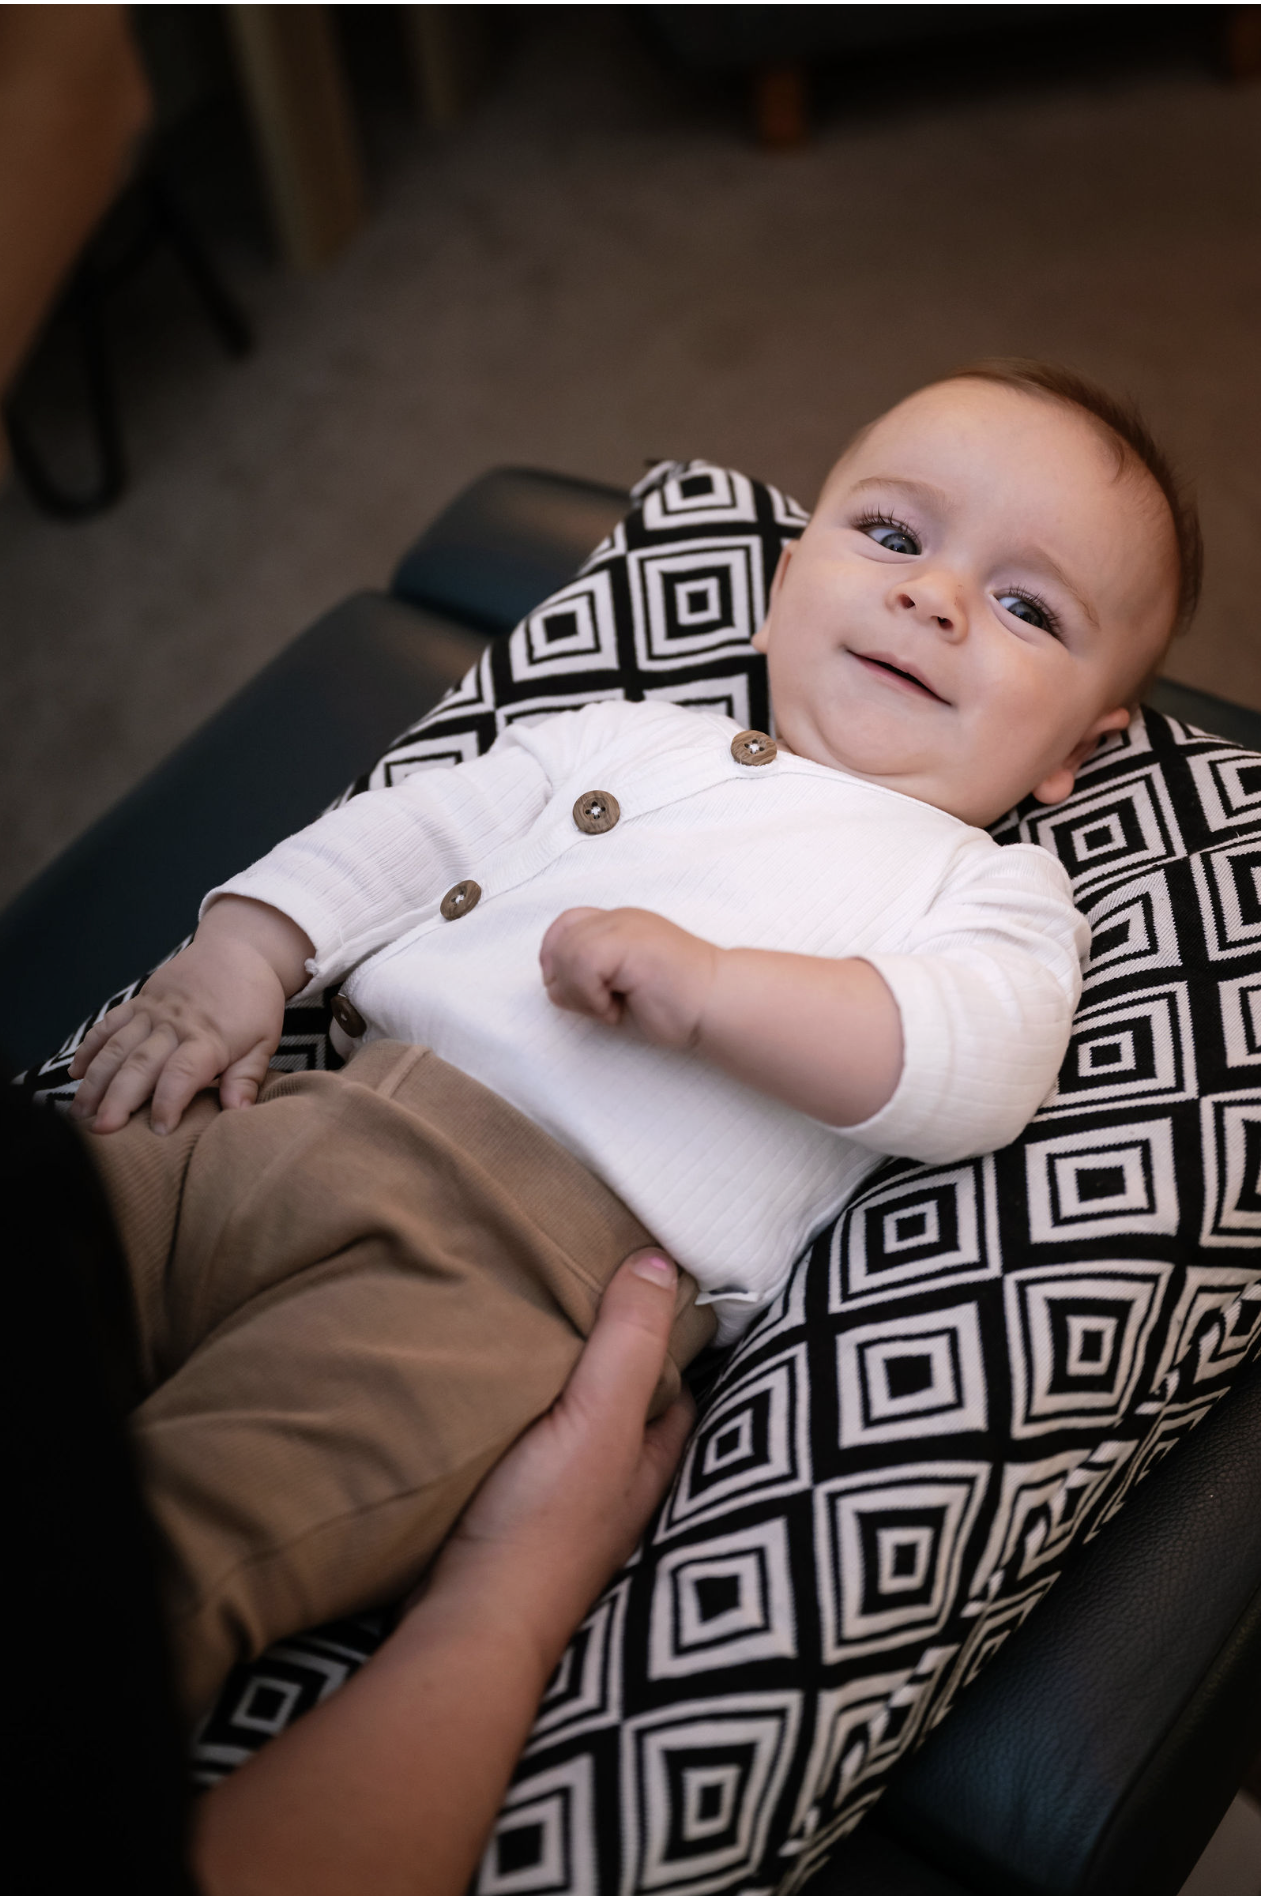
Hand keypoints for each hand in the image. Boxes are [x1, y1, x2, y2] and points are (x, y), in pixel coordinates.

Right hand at [68, 897, 311, 1133]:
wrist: (241, 949)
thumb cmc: (255, 1002)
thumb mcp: (264, 1040)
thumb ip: (247, 1077)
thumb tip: (238, 1111)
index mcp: (209, 1038)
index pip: (183, 1073)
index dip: (168, 1102)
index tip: (159, 1130)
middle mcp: (175, 1025)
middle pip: (141, 1064)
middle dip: (118, 1099)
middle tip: (102, 1129)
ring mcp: (153, 1011)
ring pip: (117, 1047)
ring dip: (96, 1080)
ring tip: (80, 1111)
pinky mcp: (140, 1001)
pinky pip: (109, 1024)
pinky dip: (90, 1046)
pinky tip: (76, 1072)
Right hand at [194, 1251, 695, 1895]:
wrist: (466, 1624)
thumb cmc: (545, 1525)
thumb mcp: (599, 1418)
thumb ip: (628, 1341)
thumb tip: (662, 1260)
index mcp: (652, 1460)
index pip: (679, 1387)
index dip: (668, 1339)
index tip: (645, 1287)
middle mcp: (618, 1487)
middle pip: (625, 1408)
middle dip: (612, 1361)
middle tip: (578, 1297)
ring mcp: (565, 1512)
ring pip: (574, 1433)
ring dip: (560, 1394)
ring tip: (529, 1331)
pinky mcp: (513, 1523)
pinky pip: (524, 1455)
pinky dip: (516, 1423)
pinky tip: (487, 1399)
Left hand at [539, 906, 718, 1050]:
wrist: (716, 1004)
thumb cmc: (674, 1005)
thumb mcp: (619, 986)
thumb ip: (587, 976)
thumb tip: (552, 985)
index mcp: (621, 924)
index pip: (567, 924)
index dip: (555, 955)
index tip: (570, 990)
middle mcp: (621, 917)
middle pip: (560, 941)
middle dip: (567, 983)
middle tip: (601, 1006)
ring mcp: (625, 926)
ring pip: (567, 955)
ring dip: (581, 994)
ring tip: (611, 1008)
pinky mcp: (629, 942)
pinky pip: (582, 965)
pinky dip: (591, 996)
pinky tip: (617, 1007)